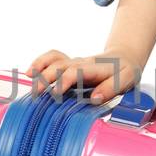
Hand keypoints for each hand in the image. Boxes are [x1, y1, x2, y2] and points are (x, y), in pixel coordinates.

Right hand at [24, 47, 143, 106]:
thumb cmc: (125, 72)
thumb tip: (94, 97)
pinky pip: (53, 58)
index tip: (56, 93)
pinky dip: (40, 63)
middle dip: (47, 77)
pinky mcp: (69, 65)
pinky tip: (30, 73)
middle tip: (37, 94)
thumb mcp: (126, 80)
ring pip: (55, 60)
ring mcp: (74, 63)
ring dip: (41, 68)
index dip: (65, 80)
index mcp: (96, 68)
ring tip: (29, 79)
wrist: (124, 57)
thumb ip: (111, 88)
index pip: (77, 71)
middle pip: (61, 65)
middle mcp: (82, 63)